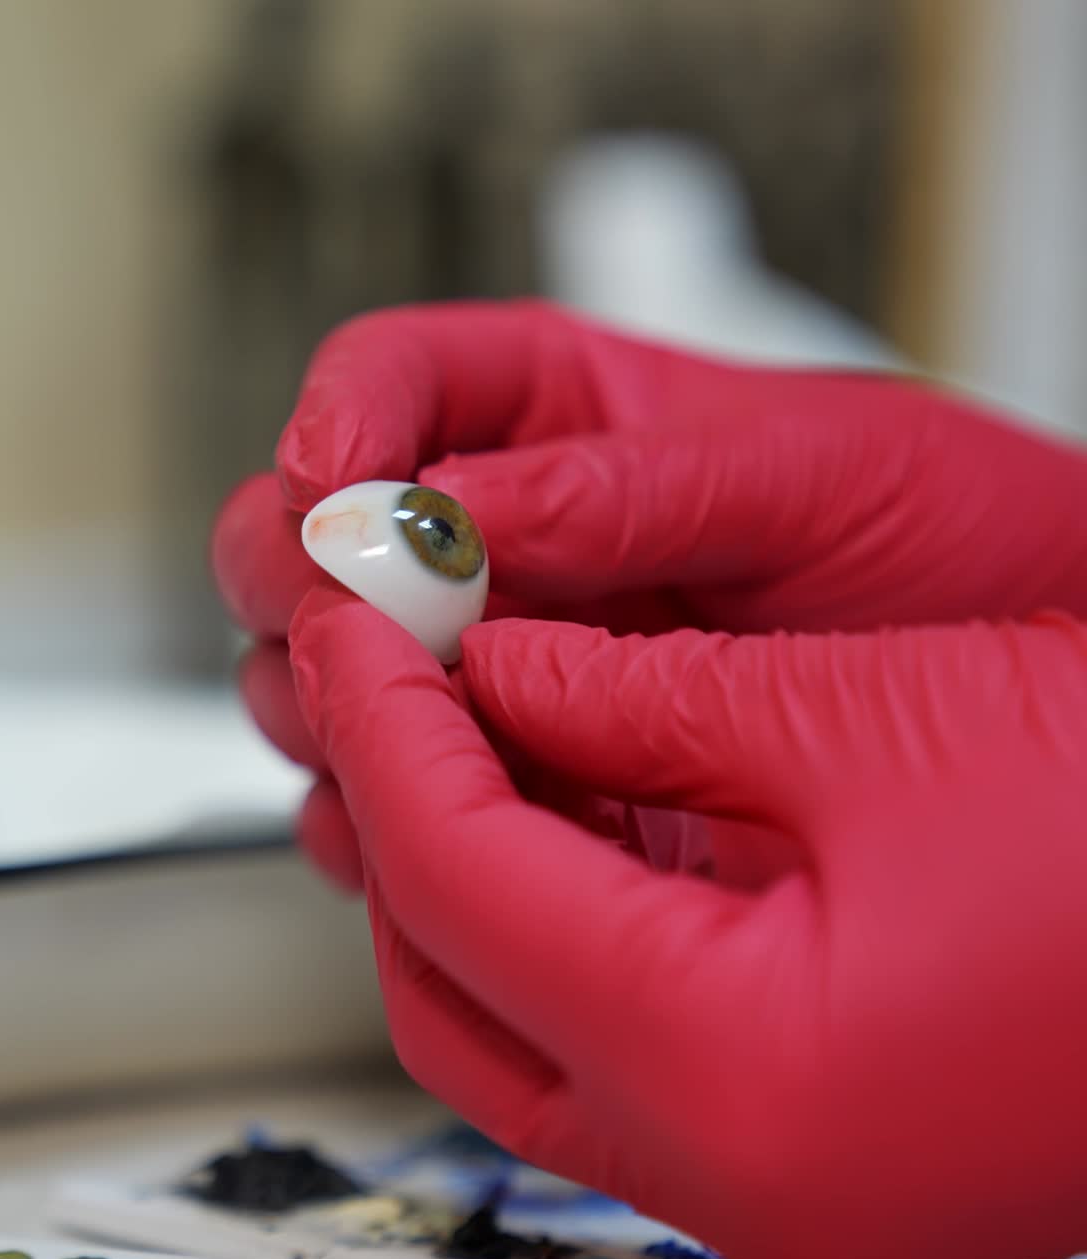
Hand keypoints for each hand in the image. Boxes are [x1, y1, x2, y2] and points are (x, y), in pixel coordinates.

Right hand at [213, 301, 1086, 885]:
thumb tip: (450, 509)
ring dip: (329, 697)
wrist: (1041, 686)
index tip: (328, 492)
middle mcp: (519, 536)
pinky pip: (410, 777)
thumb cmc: (954, 539)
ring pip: (340, 663)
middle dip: (301, 579)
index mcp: (569, 420)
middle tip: (345, 627)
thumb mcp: (819, 474)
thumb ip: (633, 487)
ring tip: (380, 729)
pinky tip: (411, 820)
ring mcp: (515, 656)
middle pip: (322, 530)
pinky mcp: (534, 765)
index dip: (337, 429)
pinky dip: (384, 802)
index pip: (393, 383)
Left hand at [290, 586, 1086, 1258]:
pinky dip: (538, 904)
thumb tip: (495, 664)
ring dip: (452, 855)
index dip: (383, 721)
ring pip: (502, 1009)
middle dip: (394, 800)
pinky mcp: (781, 1136)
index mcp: (740, 1075)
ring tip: (440, 712)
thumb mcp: (869, 721)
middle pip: (447, 967)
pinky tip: (537, 795)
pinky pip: (589, 1023)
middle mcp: (730, 1169)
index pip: (451, 872)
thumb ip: (637, 700)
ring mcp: (753, 1171)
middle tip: (377, 666)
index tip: (348, 618)